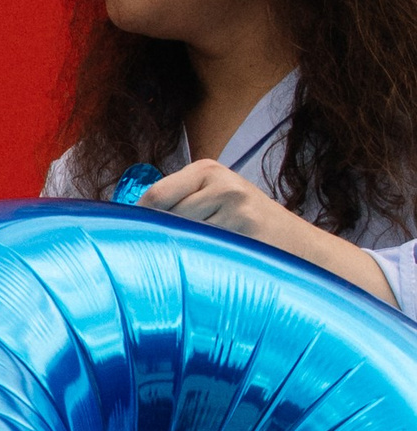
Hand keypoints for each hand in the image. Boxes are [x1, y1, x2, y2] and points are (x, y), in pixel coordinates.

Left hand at [142, 161, 392, 305]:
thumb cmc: (249, 230)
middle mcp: (220, 180)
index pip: (155, 194)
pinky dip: (205, 258)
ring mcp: (234, 200)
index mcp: (207, 169)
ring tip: (209, 255)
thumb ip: (182, 203)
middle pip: (165, 215)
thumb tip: (130, 221)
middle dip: (165, 236)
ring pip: (183, 231)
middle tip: (179, 253)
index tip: (137, 238)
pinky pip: (205, 245)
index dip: (143, 221)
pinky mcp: (245, 223)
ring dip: (186, 250)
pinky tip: (220, 260)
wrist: (301, 249)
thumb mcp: (218, 203)